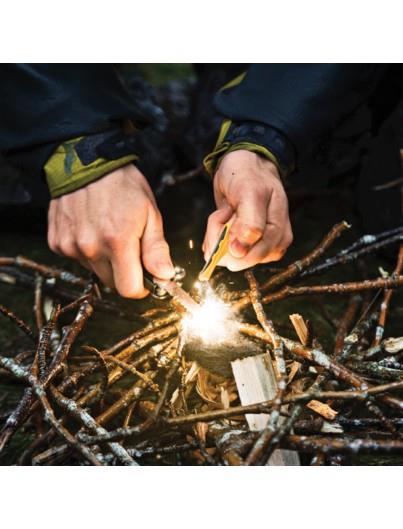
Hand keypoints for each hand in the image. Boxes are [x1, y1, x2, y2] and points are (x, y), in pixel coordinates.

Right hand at [47, 164, 174, 297]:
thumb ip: (156, 249)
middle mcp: (90, 247)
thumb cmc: (122, 186)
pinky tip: (91, 229)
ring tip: (108, 232)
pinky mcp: (57, 242)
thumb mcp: (149, 213)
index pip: (129, 289)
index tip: (146, 278)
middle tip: (129, 248)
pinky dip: (86, 251)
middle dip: (124, 272)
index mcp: (117, 241)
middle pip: (111, 283)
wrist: (86, 162)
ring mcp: (70, 246)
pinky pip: (76, 259)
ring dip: (105, 260)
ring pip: (94, 270)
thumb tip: (164, 276)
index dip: (141, 287)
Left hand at [203, 150, 292, 270]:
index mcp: (279, 233)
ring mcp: (256, 247)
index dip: (231, 242)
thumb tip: (239, 252)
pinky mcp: (241, 247)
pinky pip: (221, 253)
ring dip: (217, 234)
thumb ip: (249, 223)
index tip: (226, 215)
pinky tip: (222, 219)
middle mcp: (270, 244)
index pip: (252, 255)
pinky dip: (214, 236)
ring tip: (226, 212)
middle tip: (226, 211)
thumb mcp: (250, 193)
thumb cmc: (249, 175)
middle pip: (237, 259)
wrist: (243, 167)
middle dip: (223, 236)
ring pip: (227, 256)